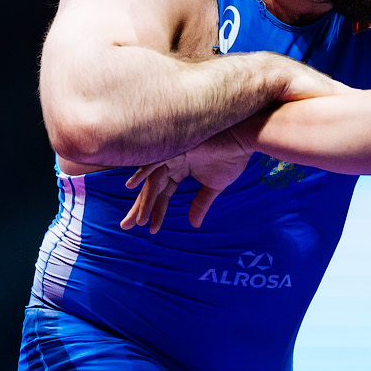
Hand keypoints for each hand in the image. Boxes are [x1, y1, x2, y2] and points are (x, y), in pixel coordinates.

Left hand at [123, 127, 255, 232]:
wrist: (243, 141)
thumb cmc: (231, 158)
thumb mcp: (214, 187)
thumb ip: (200, 204)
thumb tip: (194, 225)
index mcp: (179, 170)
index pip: (163, 194)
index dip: (156, 211)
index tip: (151, 229)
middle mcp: (172, 162)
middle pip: (152, 188)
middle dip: (140, 208)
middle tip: (127, 226)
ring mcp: (172, 154)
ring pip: (152, 180)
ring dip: (144, 199)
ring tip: (137, 219)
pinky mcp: (176, 147)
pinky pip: (155, 160)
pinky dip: (143, 172)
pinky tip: (131, 185)